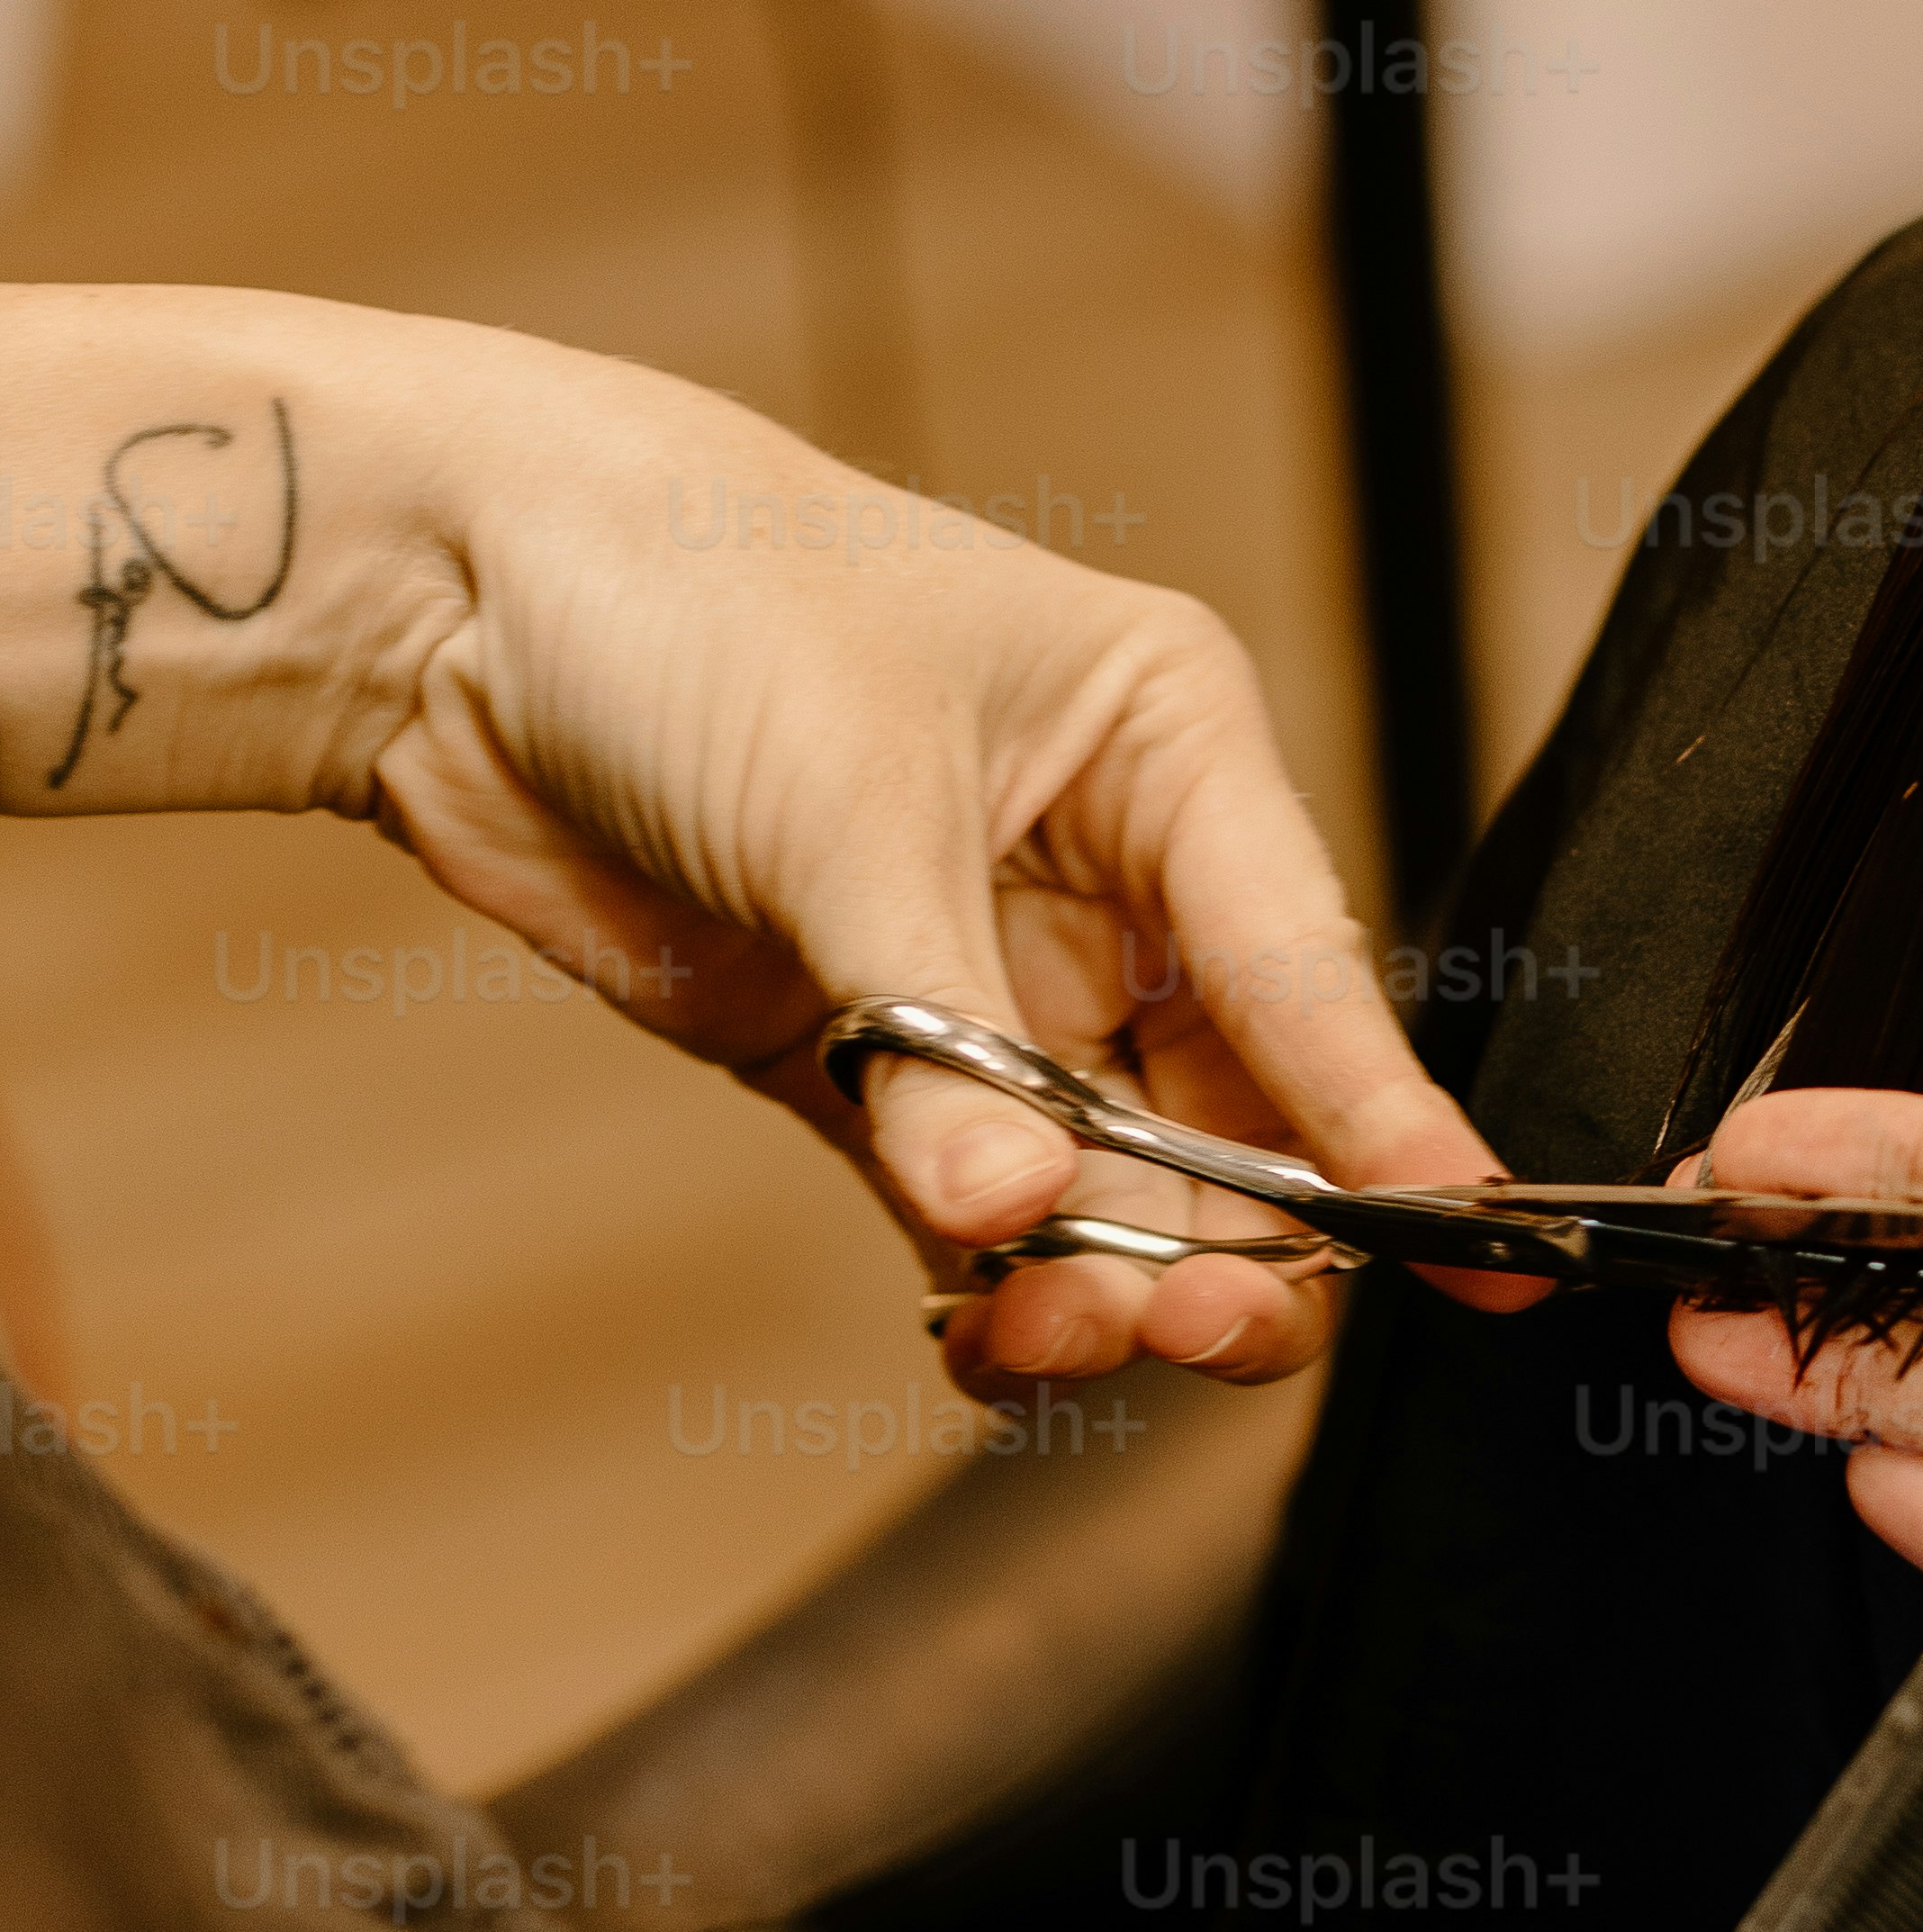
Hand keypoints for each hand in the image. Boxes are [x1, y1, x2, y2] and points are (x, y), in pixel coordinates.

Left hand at [333, 321, 1493, 1386]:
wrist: (445, 593)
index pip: (1309, 962)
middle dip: (1222, 1237)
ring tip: (1043, 1338)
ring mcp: (987, 980)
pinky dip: (989, 1286)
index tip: (1468, 1245)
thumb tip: (1018, 1220)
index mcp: (1167, 747)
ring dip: (1098, 1282)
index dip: (1380, 1118)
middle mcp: (1106, 874)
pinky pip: (972, 1211)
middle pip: (1228, 1110)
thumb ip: (936, 1035)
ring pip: (1107, 1186)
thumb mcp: (843, 798)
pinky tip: (981, 1338)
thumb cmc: (685, 593)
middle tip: (1188, 1326)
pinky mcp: (863, 1061)